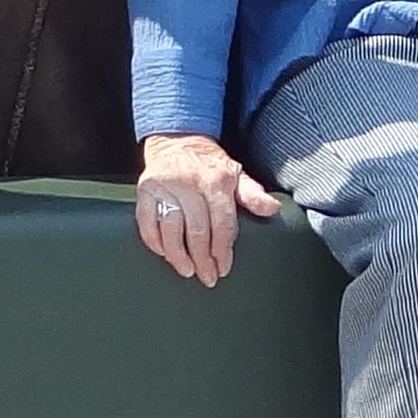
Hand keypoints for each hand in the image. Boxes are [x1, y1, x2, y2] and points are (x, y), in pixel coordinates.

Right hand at [136, 131, 277, 282]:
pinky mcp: (145, 190)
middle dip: (203, 260)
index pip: (222, 224)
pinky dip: (154, 242)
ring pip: (170, 230)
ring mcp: (165, 186)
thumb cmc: (209, 165)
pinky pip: (146, 223)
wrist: (178, 141)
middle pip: (197, 231)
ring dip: (178, 256)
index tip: (223, 267)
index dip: (223, 250)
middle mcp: (189, 183)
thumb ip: (253, 195)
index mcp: (216, 181)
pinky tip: (164, 253)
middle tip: (208, 276)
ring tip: (187, 270)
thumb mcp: (236, 175)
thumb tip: (273, 209)